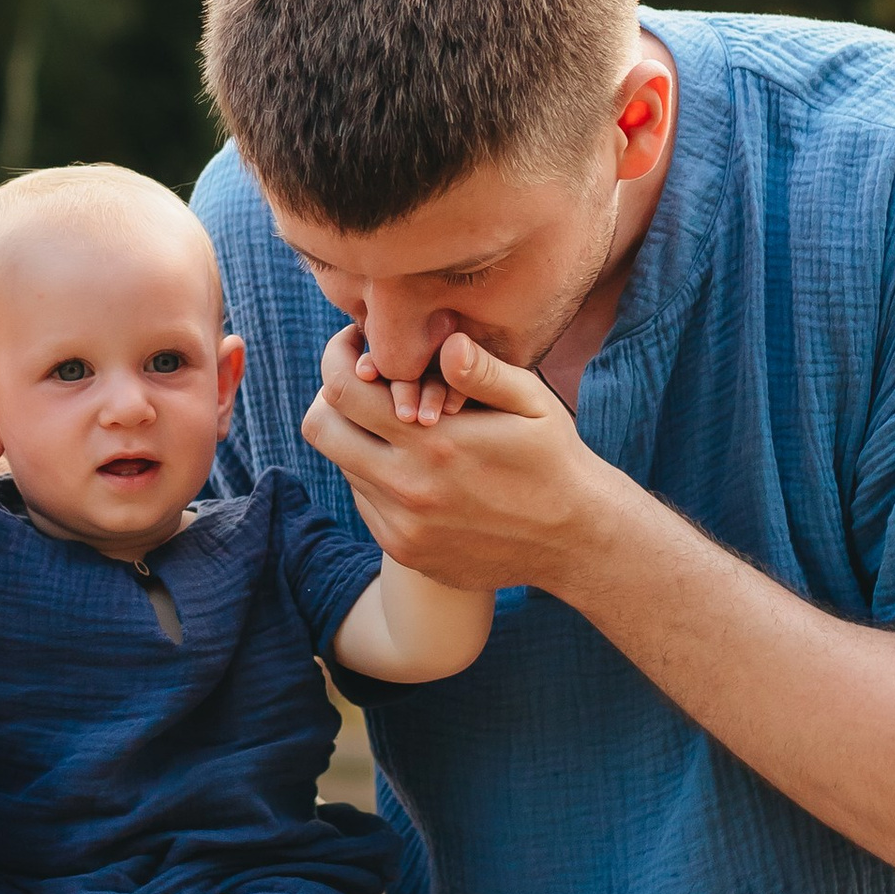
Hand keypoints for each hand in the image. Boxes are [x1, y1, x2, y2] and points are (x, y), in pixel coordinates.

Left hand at [302, 325, 609, 596]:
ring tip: (399, 426)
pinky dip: (377, 477)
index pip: (341, 390)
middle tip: (364, 384)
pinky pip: (365, 501)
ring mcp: (401, 526)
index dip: (338, 358)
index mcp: (433, 443)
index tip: (354, 345)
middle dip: (333, 398)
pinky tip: (415, 466)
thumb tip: (445, 342)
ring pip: (343, 465)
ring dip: (359, 439)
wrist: (573, 540)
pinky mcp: (404, 550)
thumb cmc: (554, 458)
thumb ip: (483, 371)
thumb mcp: (532, 403)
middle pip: (320, 429)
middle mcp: (407, 488)